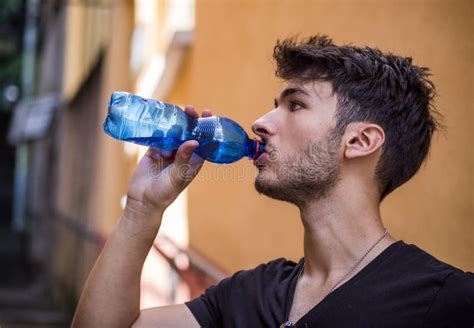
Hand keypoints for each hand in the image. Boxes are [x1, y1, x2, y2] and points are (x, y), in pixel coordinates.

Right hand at [124, 106, 212, 221]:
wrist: (143, 200)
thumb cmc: (165, 192)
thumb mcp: (178, 175)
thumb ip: (184, 158)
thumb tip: (195, 141)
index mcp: (193, 161)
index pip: (204, 141)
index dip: (207, 128)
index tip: (208, 114)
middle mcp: (182, 154)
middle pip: (189, 133)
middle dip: (191, 121)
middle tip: (190, 109)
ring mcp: (168, 152)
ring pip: (173, 133)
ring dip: (174, 126)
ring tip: (173, 121)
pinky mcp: (154, 150)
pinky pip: (158, 137)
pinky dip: (159, 133)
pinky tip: (158, 133)